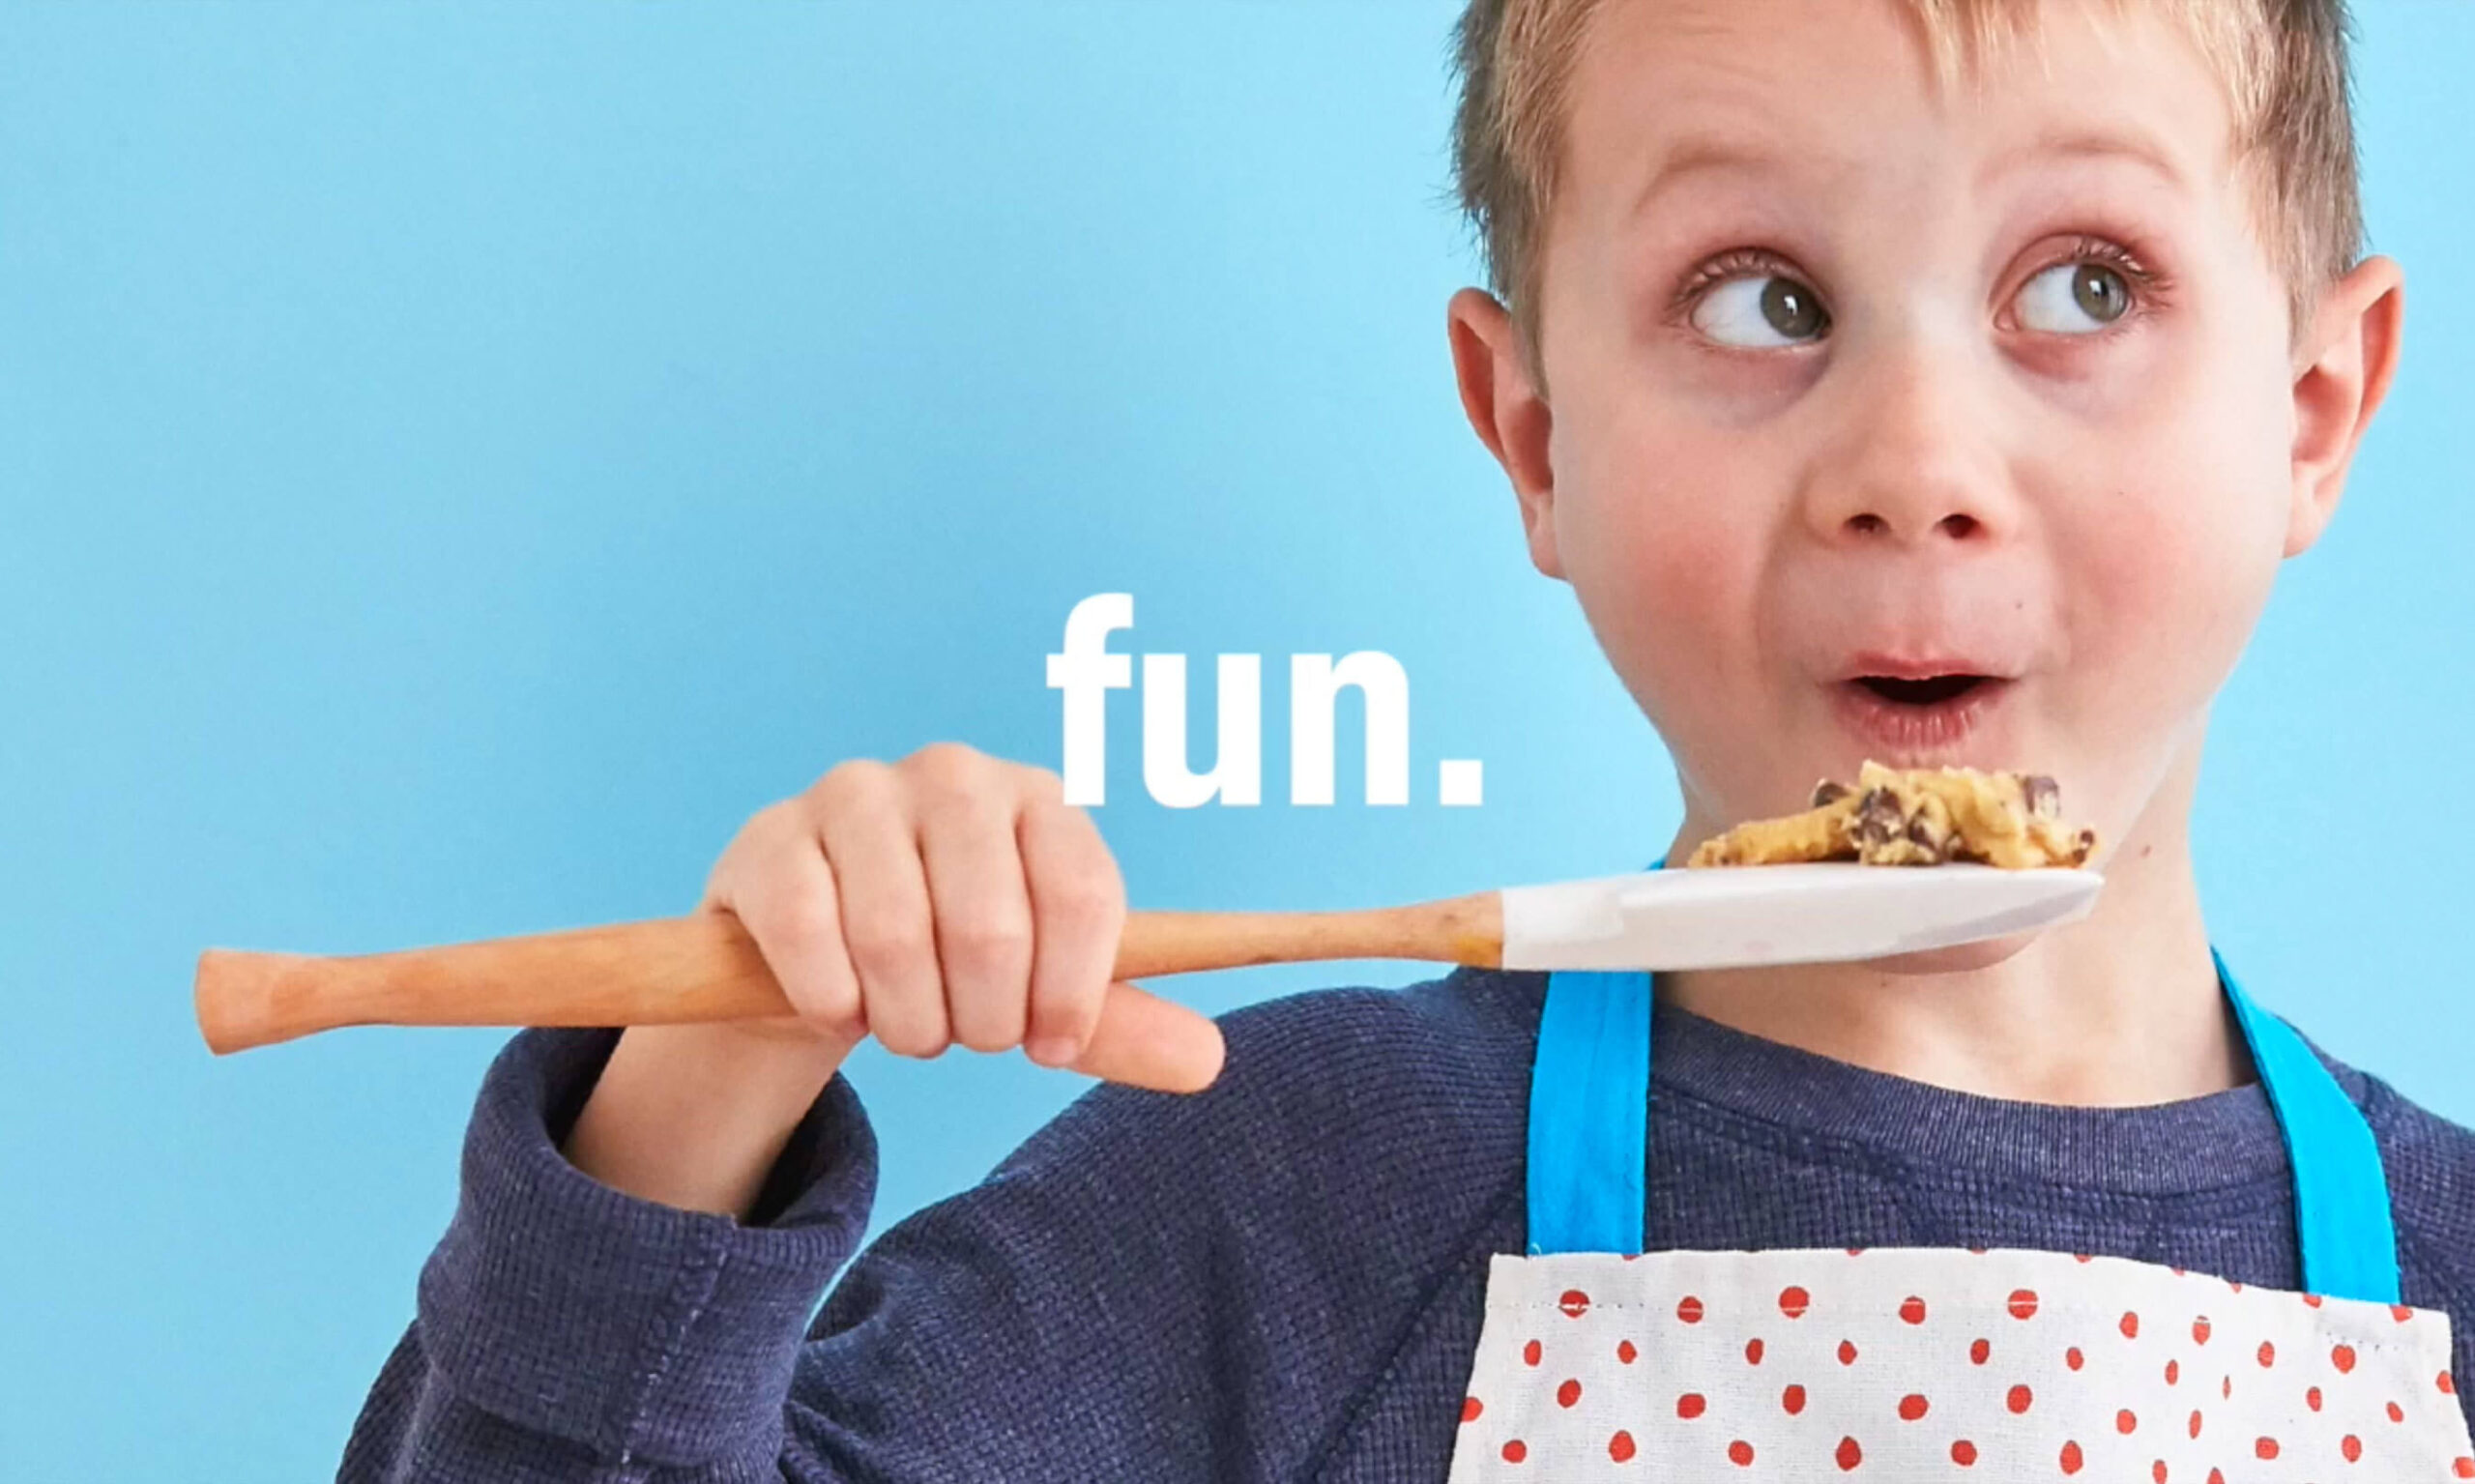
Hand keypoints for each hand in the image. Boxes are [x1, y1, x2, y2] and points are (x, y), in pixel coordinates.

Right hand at [693, 743, 1225, 1091]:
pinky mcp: (772, 838)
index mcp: (1038, 800)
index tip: (1050, 1047)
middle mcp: (953, 775)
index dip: (1073, 993)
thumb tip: (1209, 1062)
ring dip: (906, 1020)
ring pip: (897, 937)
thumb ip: (1116, 1023)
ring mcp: (856, 795)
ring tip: (906, 1023)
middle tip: (962, 1035)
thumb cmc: (947, 959)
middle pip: (993, 927)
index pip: (1084, 895)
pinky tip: (838, 1003)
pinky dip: (833, 1002)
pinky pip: (814, 939)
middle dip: (981, 1019)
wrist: (811, 950)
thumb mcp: (1038, 989)